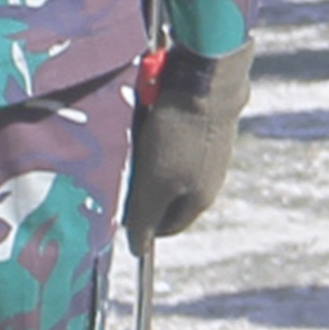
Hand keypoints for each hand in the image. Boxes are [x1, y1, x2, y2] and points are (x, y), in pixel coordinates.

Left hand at [126, 41, 254, 246]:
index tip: (116, 207)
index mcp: (200, 199)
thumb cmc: (179, 133)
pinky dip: (156, 131)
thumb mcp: (155, 181)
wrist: (208, 79)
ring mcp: (211, 150)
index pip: (166, 227)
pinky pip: (173, 137)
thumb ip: (145, 215)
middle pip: (165, 195)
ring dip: (146, 155)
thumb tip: (137, 250)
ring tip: (133, 135)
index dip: (141, 223)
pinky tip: (147, 115)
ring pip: (167, 164)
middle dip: (141, 184)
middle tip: (121, 167)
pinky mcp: (207, 124)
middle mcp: (210, 178)